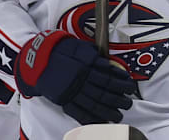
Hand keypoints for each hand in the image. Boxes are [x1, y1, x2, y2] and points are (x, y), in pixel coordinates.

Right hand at [14, 30, 134, 123]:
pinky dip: (90, 119)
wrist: (37, 59)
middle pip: (103, 93)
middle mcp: (79, 81)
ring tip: (118, 116)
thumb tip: (110, 64)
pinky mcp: (62, 100)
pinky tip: (100, 121)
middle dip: (118, 100)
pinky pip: (78, 112)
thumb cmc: (60, 51)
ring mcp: (70, 92)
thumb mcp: (80, 48)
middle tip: (128, 103)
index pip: (108, 78)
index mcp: (84, 68)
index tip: (130, 87)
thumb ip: (95, 56)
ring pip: (92, 105)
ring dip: (108, 112)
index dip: (121, 84)